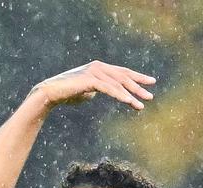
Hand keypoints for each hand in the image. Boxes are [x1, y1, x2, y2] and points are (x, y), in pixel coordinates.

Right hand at [33, 61, 155, 110]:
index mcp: (100, 68)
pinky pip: (109, 89)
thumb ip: (97, 89)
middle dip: (138, 87)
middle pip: (123, 77)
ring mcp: (94, 72)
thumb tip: (103, 92)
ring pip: (118, 84)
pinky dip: (120, 95)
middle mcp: (99, 67)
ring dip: (131, 95)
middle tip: (150, 96)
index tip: (151, 82)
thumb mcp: (87, 91)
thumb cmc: (67, 93)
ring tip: (142, 105)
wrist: (51, 93)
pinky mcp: (90, 80)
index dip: (137, 77)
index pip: (122, 72)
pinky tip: (129, 102)